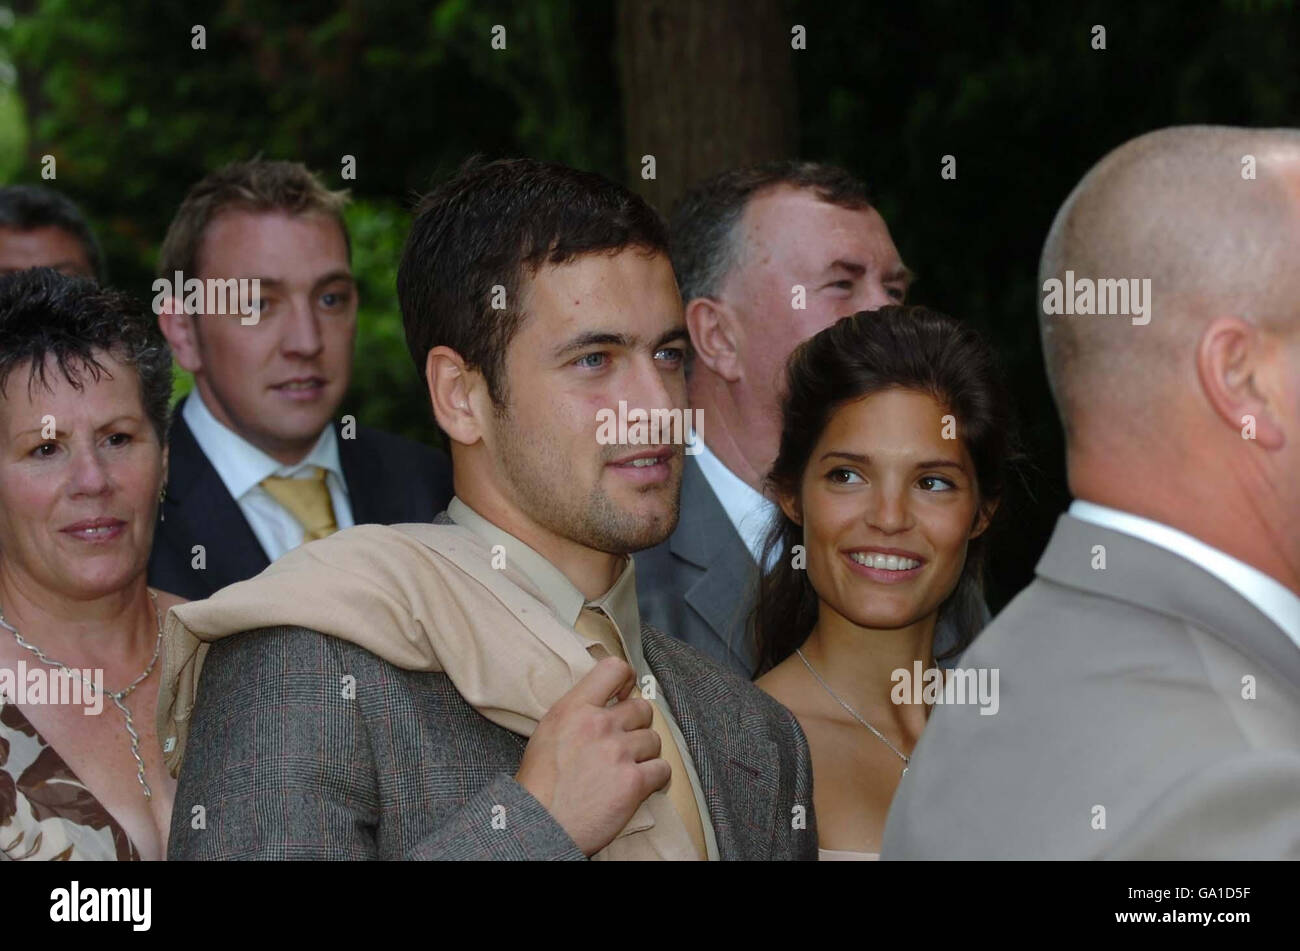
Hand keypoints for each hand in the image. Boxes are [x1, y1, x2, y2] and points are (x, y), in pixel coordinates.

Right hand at [515, 656, 669, 854]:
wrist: (540, 825)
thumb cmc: (540, 783)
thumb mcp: (549, 730)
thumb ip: (577, 711)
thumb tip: (605, 699)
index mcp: (574, 708)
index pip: (614, 669)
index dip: (627, 680)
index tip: (625, 694)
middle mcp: (598, 725)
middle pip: (642, 708)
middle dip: (637, 725)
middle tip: (624, 743)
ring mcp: (618, 752)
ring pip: (654, 740)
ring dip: (645, 754)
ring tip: (625, 769)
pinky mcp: (634, 782)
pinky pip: (662, 769)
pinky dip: (655, 778)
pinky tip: (639, 785)